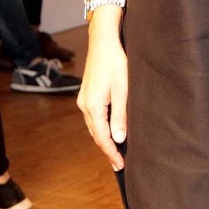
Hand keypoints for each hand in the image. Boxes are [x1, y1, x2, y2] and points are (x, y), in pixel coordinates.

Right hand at [77, 21, 128, 168]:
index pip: (102, 137)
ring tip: (116, 153)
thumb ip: (121, 116)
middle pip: (95, 135)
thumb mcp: (124, 90)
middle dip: (107, 150)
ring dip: (104, 141)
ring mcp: (84, 100)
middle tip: (119, 165)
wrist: (104, 42)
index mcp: (93, 106)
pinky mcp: (87, 95)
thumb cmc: (117, 63)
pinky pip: (93, 118)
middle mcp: (85, 105)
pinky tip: (110, 133)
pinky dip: (101, 129)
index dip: (112, 153)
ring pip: (93, 127)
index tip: (121, 166)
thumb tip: (119, 139)